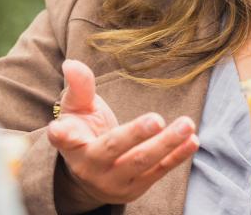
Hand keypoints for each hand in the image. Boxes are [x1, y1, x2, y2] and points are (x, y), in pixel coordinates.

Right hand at [47, 60, 198, 210]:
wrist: (89, 174)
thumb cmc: (82, 131)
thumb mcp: (75, 108)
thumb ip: (78, 87)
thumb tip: (73, 64)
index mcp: (72, 145)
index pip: (63, 139)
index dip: (61, 135)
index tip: (59, 130)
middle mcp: (90, 167)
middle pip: (113, 149)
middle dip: (135, 135)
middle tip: (156, 120)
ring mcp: (115, 181)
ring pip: (142, 162)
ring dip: (166, 144)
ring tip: (187, 125)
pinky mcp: (136, 187)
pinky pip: (159, 171)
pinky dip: (176, 156)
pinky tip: (192, 141)